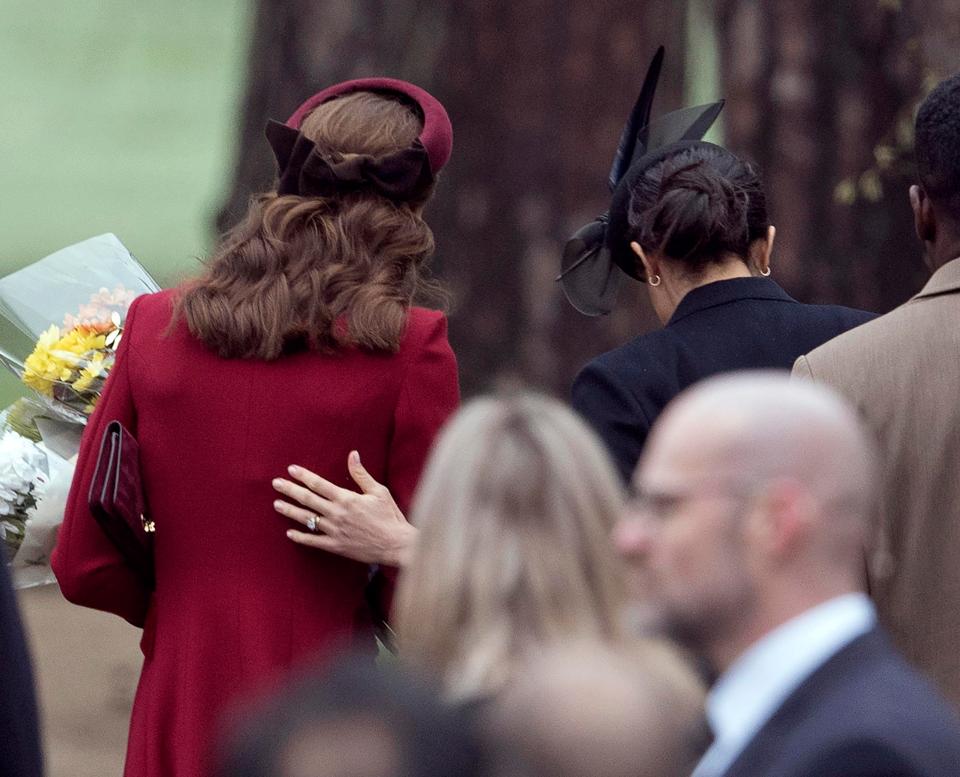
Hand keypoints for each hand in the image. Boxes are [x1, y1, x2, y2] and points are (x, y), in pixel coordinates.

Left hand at [272, 451, 416, 566]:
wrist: (395, 544)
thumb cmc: (389, 516)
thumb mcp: (378, 491)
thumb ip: (361, 474)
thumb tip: (352, 454)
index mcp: (346, 498)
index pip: (319, 484)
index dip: (304, 476)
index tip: (291, 470)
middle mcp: (336, 513)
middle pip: (308, 499)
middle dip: (290, 490)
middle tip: (276, 484)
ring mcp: (334, 531)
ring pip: (306, 519)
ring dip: (290, 511)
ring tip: (277, 504)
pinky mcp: (336, 546)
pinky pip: (313, 541)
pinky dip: (300, 537)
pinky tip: (289, 533)